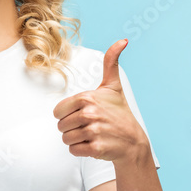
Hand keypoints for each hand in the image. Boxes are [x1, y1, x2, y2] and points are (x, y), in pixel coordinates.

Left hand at [53, 39, 148, 163]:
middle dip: (72, 128)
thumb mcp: (113, 86)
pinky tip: (94, 144)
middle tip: (89, 126)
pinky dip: (81, 150)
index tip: (82, 114)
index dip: (67, 115)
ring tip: (91, 135)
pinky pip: (74, 150)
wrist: (133, 142)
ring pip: (66, 139)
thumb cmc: (119, 113)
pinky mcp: (96, 148)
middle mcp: (89, 113)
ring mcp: (93, 131)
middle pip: (61, 126)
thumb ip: (111, 62)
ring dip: (76, 140)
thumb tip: (122, 40)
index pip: (57, 111)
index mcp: (87, 98)